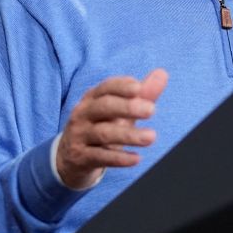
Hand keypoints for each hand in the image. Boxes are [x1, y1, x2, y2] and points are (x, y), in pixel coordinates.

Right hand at [56, 69, 168, 188]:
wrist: (69, 158)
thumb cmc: (101, 126)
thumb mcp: (120, 111)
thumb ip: (142, 94)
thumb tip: (162, 73)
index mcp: (92, 98)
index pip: (106, 87)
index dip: (121, 86)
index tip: (139, 88)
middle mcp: (83, 114)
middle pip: (103, 107)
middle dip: (127, 107)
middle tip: (152, 109)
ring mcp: (80, 135)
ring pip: (104, 133)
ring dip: (129, 135)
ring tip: (151, 137)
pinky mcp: (80, 157)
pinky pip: (100, 157)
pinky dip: (119, 158)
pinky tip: (136, 159)